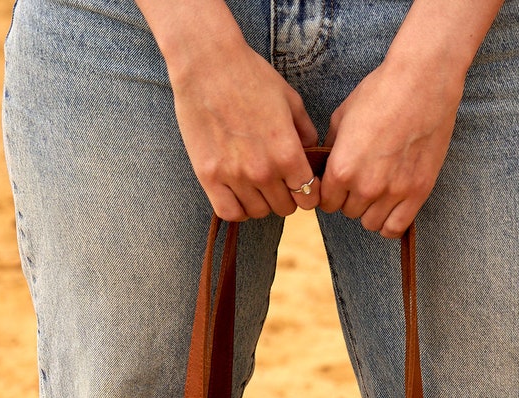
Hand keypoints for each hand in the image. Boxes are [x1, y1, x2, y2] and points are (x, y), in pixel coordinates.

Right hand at [170, 38, 319, 219]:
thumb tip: (311, 156)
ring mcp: (235, 176)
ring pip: (258, 212)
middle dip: (285, 197)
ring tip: (257, 185)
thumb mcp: (290, 101)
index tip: (301, 185)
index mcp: (288, 153)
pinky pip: (229, 212)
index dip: (308, 193)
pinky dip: (237, 209)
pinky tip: (238, 195)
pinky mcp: (209, 176)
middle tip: (278, 182)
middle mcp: (263, 171)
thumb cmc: (251, 77)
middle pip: (284, 208)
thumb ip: (305, 133)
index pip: (308, 196)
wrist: (207, 64)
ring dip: (261, 202)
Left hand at [319, 51, 464, 237]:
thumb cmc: (380, 93)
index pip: (325, 202)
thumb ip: (331, 149)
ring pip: (370, 223)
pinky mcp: (418, 192)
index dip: (330, 192)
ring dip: (370, 210)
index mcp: (342, 169)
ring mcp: (393, 192)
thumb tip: (323, 168)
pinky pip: (395, 228)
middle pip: (348, 212)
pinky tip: (389, 207)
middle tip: (361, 179)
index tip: (338, 183)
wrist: (422, 82)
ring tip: (377, 191)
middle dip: (350, 198)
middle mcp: (366, 186)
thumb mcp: (342, 117)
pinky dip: (389, 223)